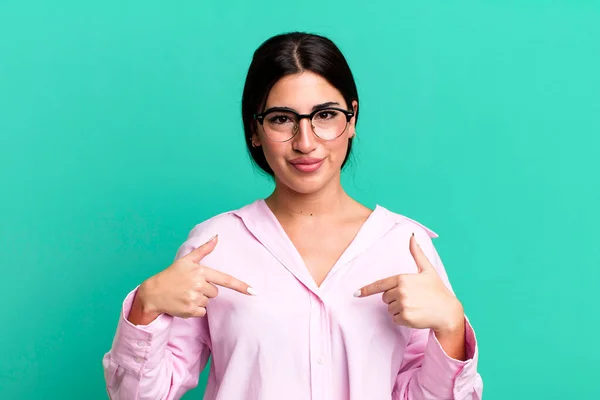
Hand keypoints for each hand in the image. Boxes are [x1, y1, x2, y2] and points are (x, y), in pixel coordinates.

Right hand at [136, 235, 255, 319]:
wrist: (153, 293)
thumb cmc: (171, 275)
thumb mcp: (186, 260)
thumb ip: (203, 249)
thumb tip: (216, 237)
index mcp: (201, 271)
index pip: (226, 279)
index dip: (241, 286)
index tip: (254, 292)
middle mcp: (199, 284)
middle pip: (215, 292)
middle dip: (205, 290)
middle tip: (190, 287)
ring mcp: (194, 298)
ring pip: (208, 302)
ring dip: (198, 300)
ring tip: (184, 294)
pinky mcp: (190, 310)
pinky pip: (202, 312)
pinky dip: (194, 310)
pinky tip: (183, 303)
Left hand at [355, 234, 463, 333]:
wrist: (448, 311)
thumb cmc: (437, 290)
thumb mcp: (427, 270)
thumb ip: (417, 253)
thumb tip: (412, 236)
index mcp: (403, 278)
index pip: (380, 285)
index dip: (367, 289)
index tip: (356, 294)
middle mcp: (401, 291)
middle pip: (385, 298)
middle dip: (395, 299)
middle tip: (412, 298)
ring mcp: (403, 305)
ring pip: (390, 309)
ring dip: (399, 310)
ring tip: (415, 307)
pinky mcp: (405, 317)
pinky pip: (395, 319)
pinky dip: (402, 320)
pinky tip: (415, 315)